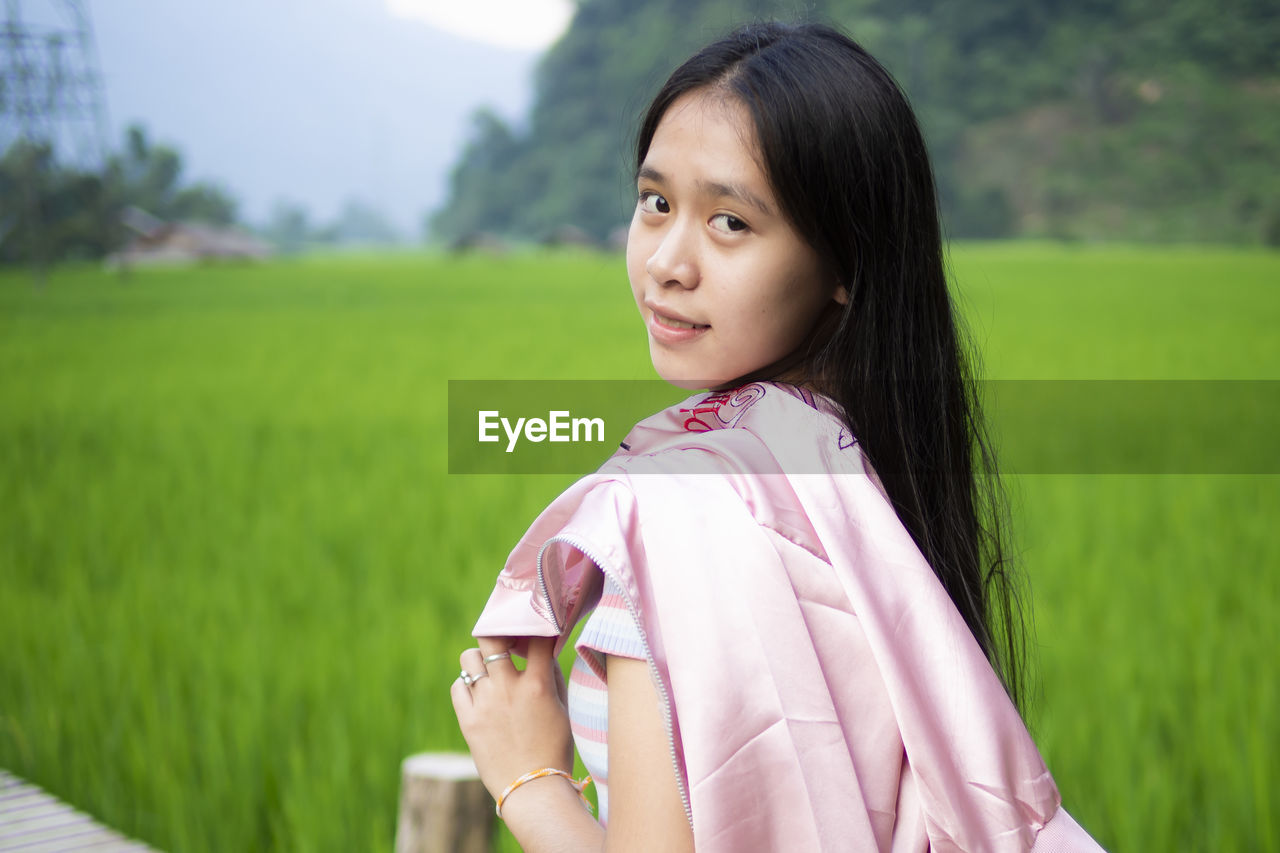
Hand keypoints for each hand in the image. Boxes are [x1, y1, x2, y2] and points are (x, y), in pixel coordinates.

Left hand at [450, 636, 574, 800]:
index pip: (535, 637)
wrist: (532, 789)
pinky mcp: (467, 720)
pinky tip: (478, 693)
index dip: (535, 627)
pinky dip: (467, 685)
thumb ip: (552, 676)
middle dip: (497, 632)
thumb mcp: (562, 710)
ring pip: (468, 658)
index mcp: (537, 685)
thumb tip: (543, 651)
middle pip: (490, 637)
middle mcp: (508, 689)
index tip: (535, 630)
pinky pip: (457, 686)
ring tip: (488, 670)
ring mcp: (485, 704)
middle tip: (503, 640)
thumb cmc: (554, 750)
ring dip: (479, 659)